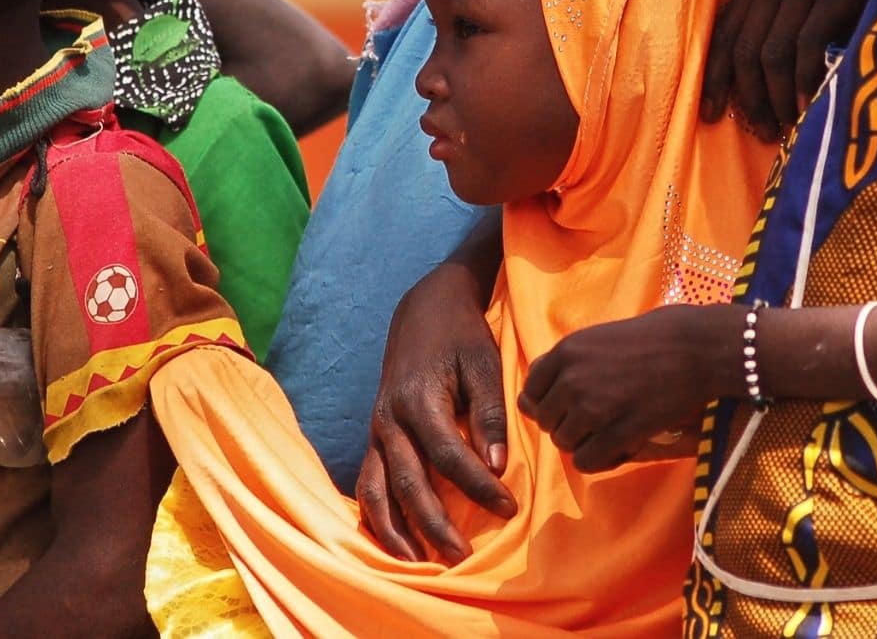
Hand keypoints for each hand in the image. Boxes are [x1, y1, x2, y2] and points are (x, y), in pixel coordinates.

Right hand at [355, 262, 513, 562]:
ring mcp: (376, 431)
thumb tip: (496, 465)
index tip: (509, 509)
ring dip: (397, 533)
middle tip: (463, 558)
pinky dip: (376, 518)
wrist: (425, 310)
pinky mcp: (375, 438)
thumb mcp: (484, 363)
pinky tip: (394, 543)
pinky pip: (368, 484)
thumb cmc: (461, 337)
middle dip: (435, 525)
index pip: (449, 457)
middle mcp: (389, 421)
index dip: (478, 487)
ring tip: (421, 565)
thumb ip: (490, 414)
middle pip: (409, 484)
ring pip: (377, 493)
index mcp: (418, 400)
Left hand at [519, 305, 736, 473]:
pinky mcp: (618, 431)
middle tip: (596, 420)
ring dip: (584, 443)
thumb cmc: (656, 337)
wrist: (698, 348)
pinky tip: (621, 448)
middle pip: (546, 421)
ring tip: (610, 433)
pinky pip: (587, 461)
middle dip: (566, 424)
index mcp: (567, 351)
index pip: (530, 392)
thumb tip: (530, 397)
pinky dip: (601, 459)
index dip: (548, 404)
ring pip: (564, 443)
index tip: (569, 406)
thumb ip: (566, 363)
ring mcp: (593, 408)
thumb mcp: (600, 337)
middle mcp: (572, 379)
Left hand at [700, 0, 876, 138]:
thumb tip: (762, 80)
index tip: (712, 113)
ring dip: (776, 98)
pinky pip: (807, 47)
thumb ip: (780, 16)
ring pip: (771, 55)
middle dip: (749, 98)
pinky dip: (803, 83)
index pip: (724, 32)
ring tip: (788, 126)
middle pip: (744, 50)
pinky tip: (808, 107)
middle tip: (763, 131)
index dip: (714, 77)